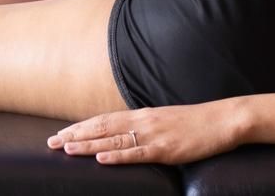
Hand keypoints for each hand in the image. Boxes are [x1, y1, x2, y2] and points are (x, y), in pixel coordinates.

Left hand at [46, 101, 243, 164]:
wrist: (223, 119)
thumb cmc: (195, 123)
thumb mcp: (163, 120)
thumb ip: (144, 126)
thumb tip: (125, 134)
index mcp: (141, 115)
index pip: (103, 119)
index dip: (80, 126)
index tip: (60, 133)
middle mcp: (142, 121)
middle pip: (101, 127)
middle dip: (75, 135)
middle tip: (51, 142)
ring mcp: (153, 135)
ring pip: (113, 140)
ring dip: (88, 145)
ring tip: (66, 149)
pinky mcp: (166, 149)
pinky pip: (137, 153)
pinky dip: (117, 156)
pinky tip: (101, 159)